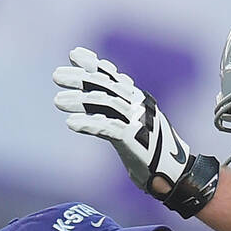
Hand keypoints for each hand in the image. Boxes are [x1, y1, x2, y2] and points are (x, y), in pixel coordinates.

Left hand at [52, 48, 219, 217]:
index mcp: (138, 100)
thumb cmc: (152, 152)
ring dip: (78, 101)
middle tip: (56, 76)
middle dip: (79, 79)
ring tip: (57, 101)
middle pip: (105, 86)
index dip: (93, 64)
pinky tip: (71, 123)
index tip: (74, 55)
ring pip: (104, 104)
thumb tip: (100, 100)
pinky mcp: (134, 140)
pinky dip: (88, 124)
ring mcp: (137, 121)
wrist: (174, 175)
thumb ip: (119, 110)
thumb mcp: (137, 124)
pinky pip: (108, 128)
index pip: (113, 76)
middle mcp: (138, 106)